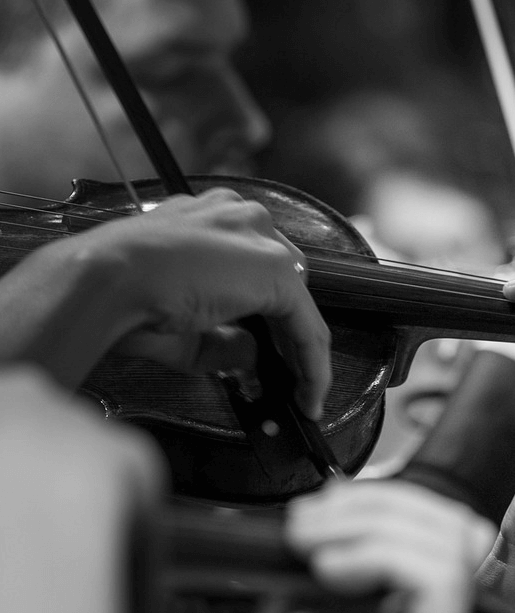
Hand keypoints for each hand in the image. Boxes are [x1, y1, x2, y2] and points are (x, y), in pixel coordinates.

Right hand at [74, 188, 330, 417]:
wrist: (104, 281)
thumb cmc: (121, 295)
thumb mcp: (182, 322)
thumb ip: (224, 339)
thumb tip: (250, 357)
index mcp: (212, 219)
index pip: (255, 270)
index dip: (265, 318)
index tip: (268, 353)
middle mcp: (241, 218)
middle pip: (284, 284)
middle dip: (285, 334)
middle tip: (285, 378)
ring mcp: (260, 239)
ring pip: (298, 305)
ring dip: (301, 353)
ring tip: (301, 394)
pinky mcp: (276, 270)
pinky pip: (307, 325)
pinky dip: (312, 364)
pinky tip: (308, 392)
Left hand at [168, 480, 490, 612]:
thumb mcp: (305, 601)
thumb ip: (346, 556)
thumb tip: (357, 497)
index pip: (447, 533)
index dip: (390, 503)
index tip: (321, 509)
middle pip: (455, 529)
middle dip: (379, 504)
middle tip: (307, 524)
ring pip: (450, 545)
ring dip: (372, 523)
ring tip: (308, 545)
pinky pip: (441, 580)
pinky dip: (382, 553)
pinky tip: (328, 569)